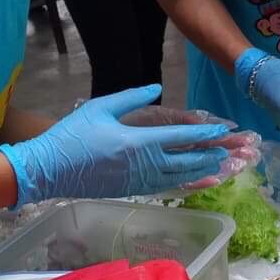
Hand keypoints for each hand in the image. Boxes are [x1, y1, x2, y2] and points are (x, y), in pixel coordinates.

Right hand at [0, 84, 229, 204]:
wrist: (47, 169)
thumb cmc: (71, 135)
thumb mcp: (101, 107)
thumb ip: (132, 98)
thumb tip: (156, 89)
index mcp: (137, 142)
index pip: (180, 137)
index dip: (204, 133)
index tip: (223, 130)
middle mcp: (143, 164)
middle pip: (186, 160)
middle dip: (210, 154)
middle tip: (231, 150)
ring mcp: (138, 181)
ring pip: (179, 177)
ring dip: (202, 171)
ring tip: (221, 166)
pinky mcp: (131, 191)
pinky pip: (166, 188)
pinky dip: (186, 184)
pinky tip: (197, 183)